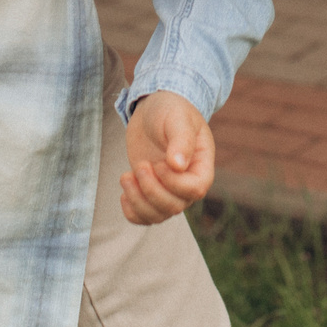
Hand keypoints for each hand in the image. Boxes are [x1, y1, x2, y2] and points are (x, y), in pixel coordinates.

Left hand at [120, 92, 215, 224]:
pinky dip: (132, 212)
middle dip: (151, 190)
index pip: (195, 189)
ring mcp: (169, 190)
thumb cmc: (171, 109)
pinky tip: (124, 192)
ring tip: (126, 176)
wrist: (153, 110)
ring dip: (138, 201)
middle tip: (140, 165)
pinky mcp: (151, 192)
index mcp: (202, 166)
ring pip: (158, 215)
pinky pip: (144, 217)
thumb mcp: (177, 118)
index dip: (173, 183)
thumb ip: (181, 140)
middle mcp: (188, 183)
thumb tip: (178, 165)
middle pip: (174, 206)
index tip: (157, 164)